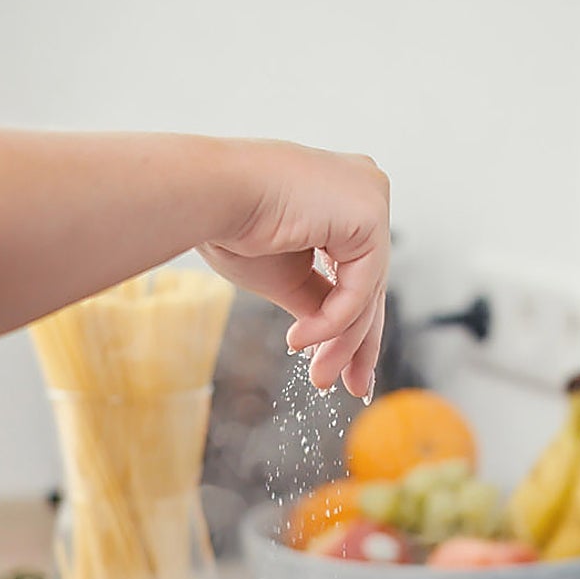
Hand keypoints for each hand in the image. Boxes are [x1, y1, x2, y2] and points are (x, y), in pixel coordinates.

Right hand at [200, 142, 389, 395]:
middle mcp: (363, 190)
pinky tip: (298, 341)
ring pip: (367, 292)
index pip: (357, 270)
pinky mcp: (369, 216)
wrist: (210, 194)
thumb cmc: (231, 226)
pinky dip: (333, 322)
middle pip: (369, 283)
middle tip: (352, 388)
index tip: (338, 365)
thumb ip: (316, 300)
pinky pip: (360, 289)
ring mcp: (370, 199)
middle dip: (357, 343)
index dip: (349, 322)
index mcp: (342, 195)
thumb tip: (335, 337)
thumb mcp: (283, 276)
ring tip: (317, 377)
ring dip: (340, 343)